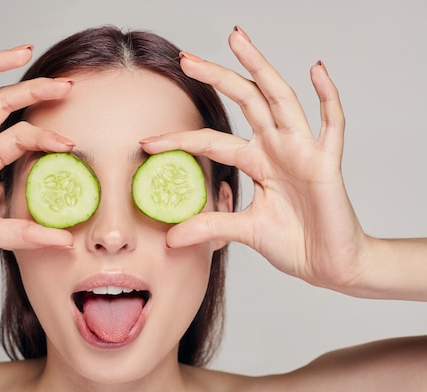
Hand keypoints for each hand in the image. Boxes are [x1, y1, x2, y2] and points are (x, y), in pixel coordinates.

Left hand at [141, 27, 368, 293]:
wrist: (331, 266)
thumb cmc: (295, 244)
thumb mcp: (243, 232)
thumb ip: (210, 228)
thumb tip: (171, 239)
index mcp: (257, 161)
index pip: (212, 141)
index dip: (180, 139)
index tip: (147, 141)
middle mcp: (277, 148)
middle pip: (245, 100)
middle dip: (217, 76)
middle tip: (186, 58)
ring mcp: (303, 151)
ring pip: (280, 99)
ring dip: (259, 67)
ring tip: (237, 40)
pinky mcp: (327, 164)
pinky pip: (332, 124)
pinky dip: (327, 97)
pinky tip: (315, 70)